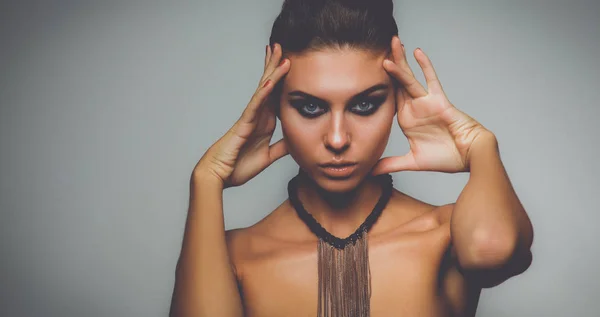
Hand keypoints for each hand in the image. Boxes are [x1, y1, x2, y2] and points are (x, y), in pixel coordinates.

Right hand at [195, 43, 290, 187]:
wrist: (219, 176)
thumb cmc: (238, 166)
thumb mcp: (268, 156)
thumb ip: (281, 147)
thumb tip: (296, 141)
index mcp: (265, 122)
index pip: (277, 95)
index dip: (284, 79)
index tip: (290, 62)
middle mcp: (258, 115)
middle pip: (269, 85)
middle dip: (275, 65)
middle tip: (282, 45)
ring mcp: (250, 117)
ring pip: (263, 89)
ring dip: (272, 70)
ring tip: (278, 52)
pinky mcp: (244, 124)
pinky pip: (255, 105)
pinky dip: (264, 92)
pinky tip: (271, 80)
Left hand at [372, 36, 493, 175]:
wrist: (469, 157)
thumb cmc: (447, 158)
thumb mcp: (413, 161)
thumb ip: (392, 164)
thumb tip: (371, 171)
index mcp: (407, 120)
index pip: (389, 99)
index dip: (378, 86)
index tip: (363, 74)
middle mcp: (414, 108)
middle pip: (397, 83)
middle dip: (388, 65)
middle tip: (376, 49)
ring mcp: (426, 103)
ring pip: (409, 78)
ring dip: (400, 62)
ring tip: (391, 44)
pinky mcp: (439, 100)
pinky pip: (430, 80)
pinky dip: (425, 66)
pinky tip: (416, 52)